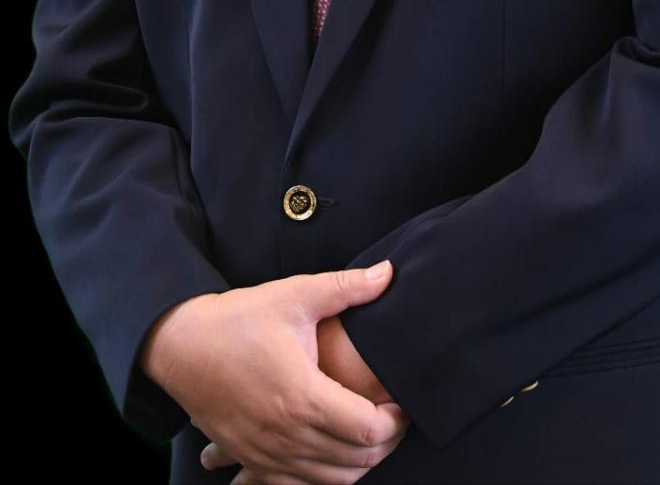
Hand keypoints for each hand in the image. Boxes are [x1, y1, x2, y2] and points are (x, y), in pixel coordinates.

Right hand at [142, 260, 409, 484]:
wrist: (180, 344)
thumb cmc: (238, 319)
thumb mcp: (294, 295)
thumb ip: (345, 287)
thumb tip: (388, 272)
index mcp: (302, 397)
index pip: (368, 430)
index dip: (396, 420)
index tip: (402, 401)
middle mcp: (285, 435)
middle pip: (355, 461)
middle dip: (385, 442)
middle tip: (394, 416)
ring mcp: (265, 453)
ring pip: (330, 480)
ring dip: (358, 463)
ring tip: (369, 432)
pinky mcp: (250, 459)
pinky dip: (322, 478)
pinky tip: (331, 456)